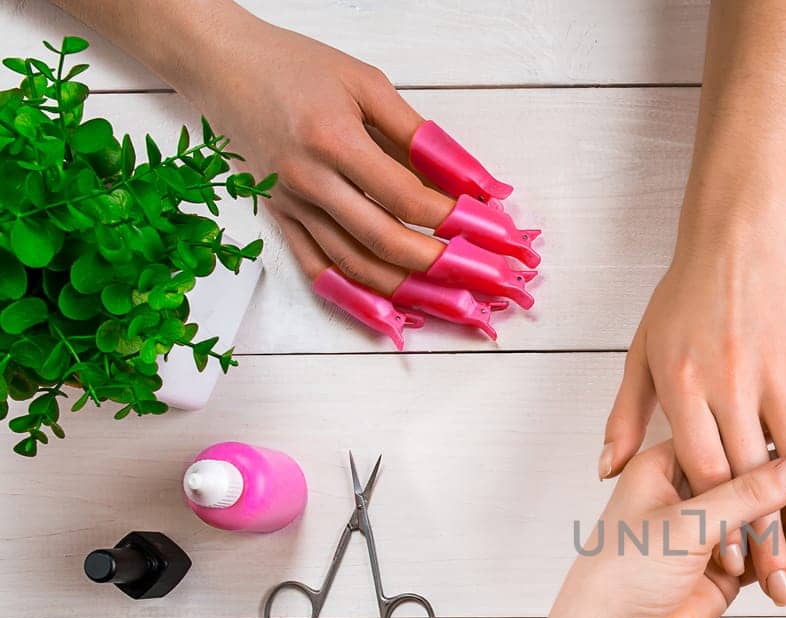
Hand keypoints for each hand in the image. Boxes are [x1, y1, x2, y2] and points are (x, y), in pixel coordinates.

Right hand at [163, 6, 454, 291]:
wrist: (222, 65)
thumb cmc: (296, 66)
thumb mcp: (367, 85)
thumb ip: (418, 136)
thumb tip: (469, 179)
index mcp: (332, 140)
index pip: (406, 197)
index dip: (451, 218)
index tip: (486, 226)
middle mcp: (308, 180)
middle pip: (384, 241)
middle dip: (438, 262)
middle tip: (477, 272)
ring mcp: (290, 205)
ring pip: (354, 264)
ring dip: (406, 287)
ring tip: (447, 296)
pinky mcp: (278, 218)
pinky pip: (318, 268)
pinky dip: (356, 293)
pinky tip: (390, 307)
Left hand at [543, 435, 785, 617]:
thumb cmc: (620, 575)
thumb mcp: (687, 522)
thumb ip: (747, 493)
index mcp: (668, 465)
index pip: (735, 439)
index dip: (780, 434)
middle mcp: (690, 494)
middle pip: (760, 476)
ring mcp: (710, 533)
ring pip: (771, 513)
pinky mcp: (726, 570)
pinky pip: (772, 549)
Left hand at [601, 232, 785, 606]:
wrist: (727, 237)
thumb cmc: (678, 298)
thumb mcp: (639, 358)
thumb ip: (626, 418)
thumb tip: (606, 468)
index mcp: (681, 389)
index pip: (705, 472)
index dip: (721, 522)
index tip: (736, 566)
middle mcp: (726, 383)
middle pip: (751, 476)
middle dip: (770, 536)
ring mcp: (770, 371)